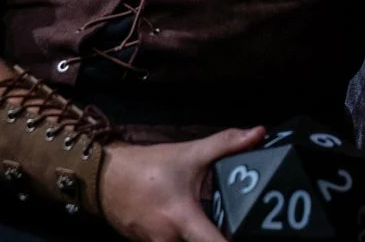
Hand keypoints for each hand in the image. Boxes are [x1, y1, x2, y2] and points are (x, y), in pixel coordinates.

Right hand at [101, 125, 266, 241]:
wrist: (106, 177)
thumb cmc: (148, 168)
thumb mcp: (189, 154)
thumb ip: (226, 144)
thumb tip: (258, 134)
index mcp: (181, 218)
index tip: (250, 235)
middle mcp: (167, 239)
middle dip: (216, 238)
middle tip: (234, 225)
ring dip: (198, 237)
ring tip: (215, 224)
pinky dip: (184, 237)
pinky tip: (193, 227)